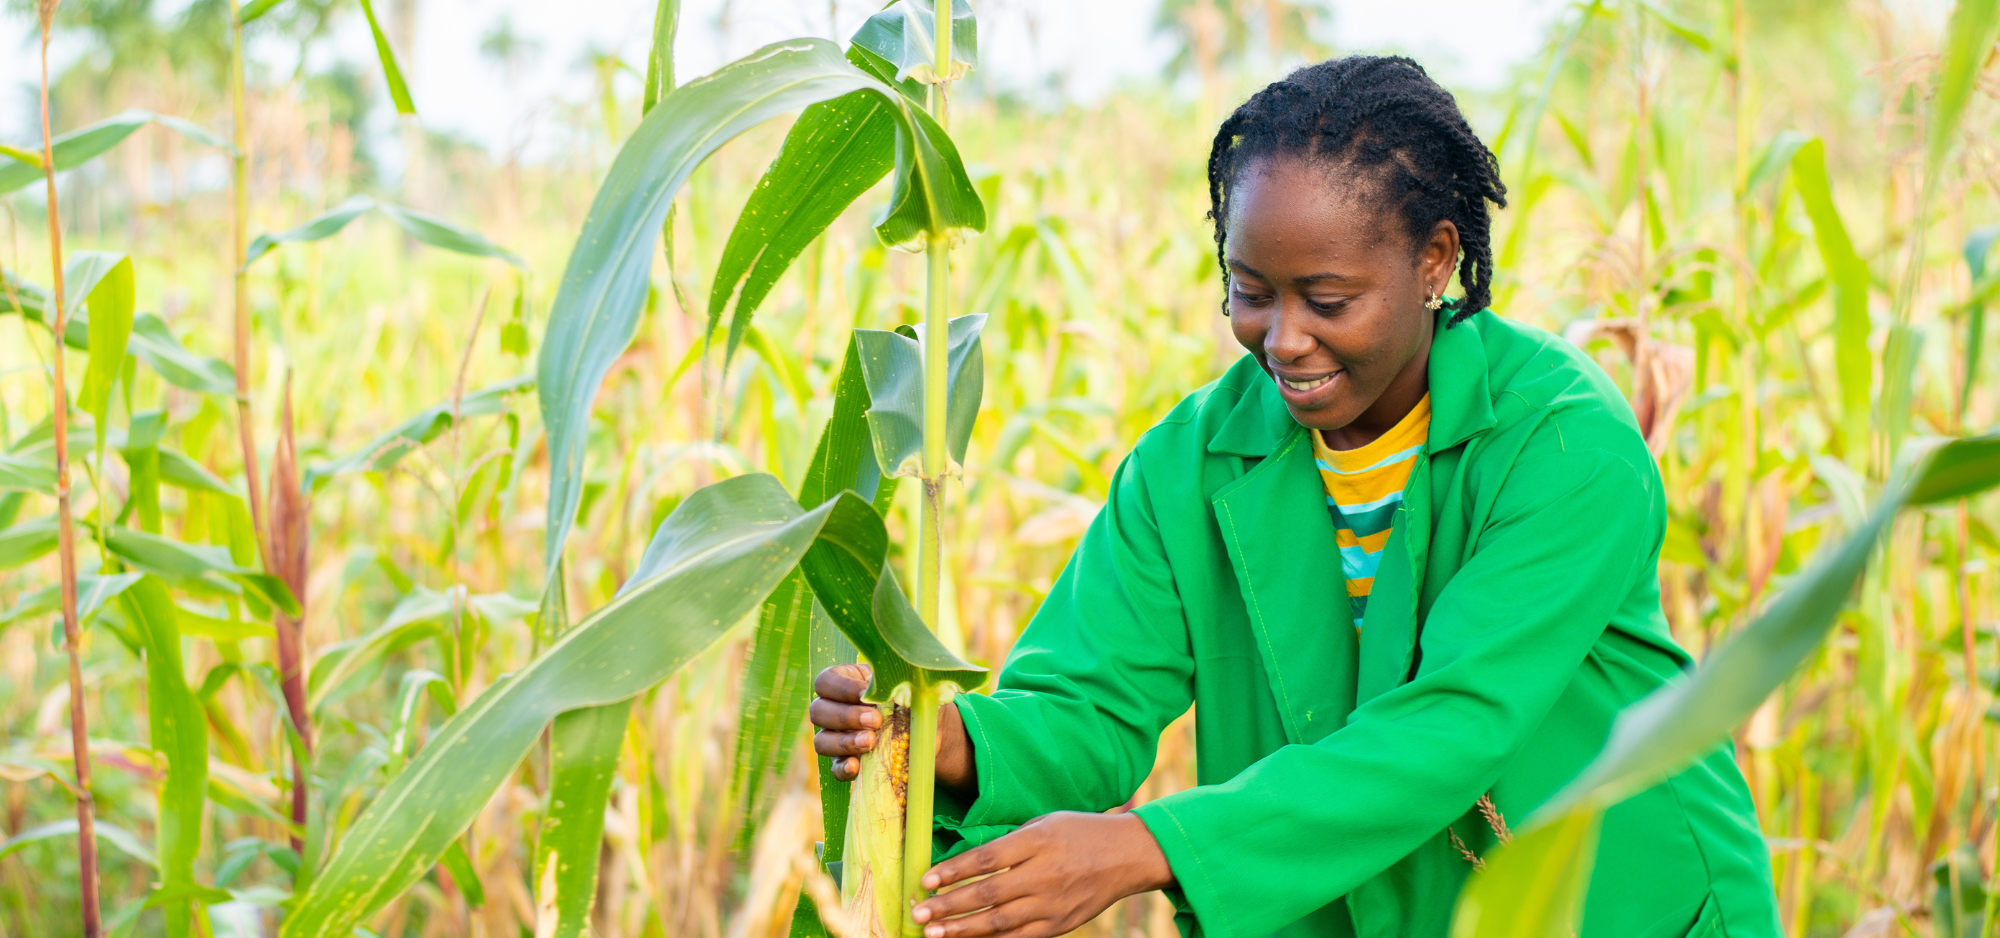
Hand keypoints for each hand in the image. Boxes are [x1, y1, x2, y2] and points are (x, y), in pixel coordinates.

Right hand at [810, 664, 976, 794]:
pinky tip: (857, 766)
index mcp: (845, 682)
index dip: (841, 688)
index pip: (826, 681)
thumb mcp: (907, 688)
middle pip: (818, 711)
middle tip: (874, 720)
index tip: (866, 694)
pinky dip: (844, 768)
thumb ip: (896, 686)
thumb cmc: (913, 699)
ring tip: (870, 742)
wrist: (931, 730)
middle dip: (846, 716)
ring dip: (844, 742)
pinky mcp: (845, 763)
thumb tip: (891, 692)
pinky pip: (835, 768)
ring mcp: (835, 738)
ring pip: (821, 741)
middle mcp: (833, 709)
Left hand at [911, 811, 1173, 937]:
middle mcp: (1044, 874)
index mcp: (1038, 841)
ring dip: (962, 930)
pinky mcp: (1060, 925)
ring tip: (933, 934)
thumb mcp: (1043, 823)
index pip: (987, 859)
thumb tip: (963, 863)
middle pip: (988, 894)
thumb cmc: (1079, 832)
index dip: (954, 871)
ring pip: (999, 922)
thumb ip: (1008, 843)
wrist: (1128, 855)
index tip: (927, 879)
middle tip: (919, 913)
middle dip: (949, 906)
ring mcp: (1053, 903)